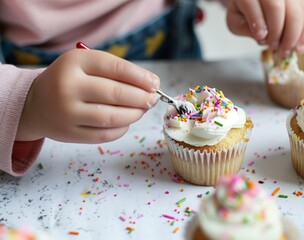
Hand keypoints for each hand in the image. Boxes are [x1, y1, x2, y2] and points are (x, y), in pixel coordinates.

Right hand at [16, 49, 159, 142]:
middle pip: (116, 94)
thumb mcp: (86, 65)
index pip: (116, 68)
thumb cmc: (71, 80)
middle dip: (142, 98)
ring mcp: (67, 112)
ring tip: (142, 110)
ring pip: (112, 117)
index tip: (155, 84)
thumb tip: (150, 86)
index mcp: (74, 62)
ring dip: (135, 114)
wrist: (37, 103)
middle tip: (152, 99)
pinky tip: (126, 121)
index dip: (141, 77)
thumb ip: (115, 72)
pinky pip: (105, 134)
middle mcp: (68, 86)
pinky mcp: (69, 134)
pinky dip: (122, 128)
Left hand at [226, 0, 303, 56]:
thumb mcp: (236, 22)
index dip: (257, 21)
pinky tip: (300, 48)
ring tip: (285, 51)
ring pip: (296, 12)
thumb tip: (262, 36)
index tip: (260, 37)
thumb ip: (244, 28)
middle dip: (276, 31)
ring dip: (292, 36)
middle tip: (273, 46)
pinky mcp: (301, 3)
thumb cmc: (244, 14)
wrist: (255, 3)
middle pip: (276, 7)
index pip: (251, 3)